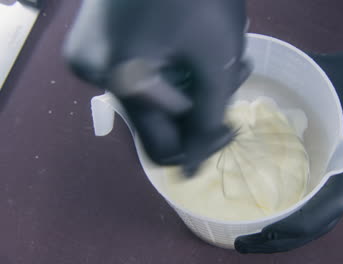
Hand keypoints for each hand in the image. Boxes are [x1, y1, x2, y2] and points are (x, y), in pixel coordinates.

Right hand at [64, 0, 250, 173]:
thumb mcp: (216, 62)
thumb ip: (207, 119)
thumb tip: (193, 171)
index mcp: (119, 78)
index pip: (163, 147)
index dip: (204, 141)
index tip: (231, 125)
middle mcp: (94, 71)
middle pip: (158, 118)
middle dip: (202, 104)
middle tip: (233, 74)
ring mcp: (92, 51)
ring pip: (153, 94)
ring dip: (194, 83)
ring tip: (226, 58)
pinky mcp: (99, 36)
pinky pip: (141, 71)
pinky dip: (174, 67)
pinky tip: (198, 46)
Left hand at [235, 30, 342, 252]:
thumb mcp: (319, 76)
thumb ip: (283, 86)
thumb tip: (239, 89)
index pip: (324, 208)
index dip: (292, 227)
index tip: (259, 234)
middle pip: (322, 223)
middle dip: (284, 239)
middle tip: (246, 243)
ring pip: (325, 217)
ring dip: (294, 231)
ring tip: (260, 235)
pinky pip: (328, 202)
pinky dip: (304, 214)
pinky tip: (281, 211)